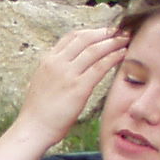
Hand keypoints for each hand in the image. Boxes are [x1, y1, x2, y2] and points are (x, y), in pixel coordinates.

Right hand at [11, 27, 129, 146]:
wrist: (33, 128)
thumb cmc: (38, 111)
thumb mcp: (42, 82)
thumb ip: (55, 71)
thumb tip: (67, 68)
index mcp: (48, 60)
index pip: (72, 37)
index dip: (91, 31)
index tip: (104, 32)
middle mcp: (57, 63)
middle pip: (85, 38)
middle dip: (105, 33)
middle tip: (120, 31)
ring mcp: (67, 74)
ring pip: (94, 49)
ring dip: (113, 42)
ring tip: (126, 40)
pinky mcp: (78, 87)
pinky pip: (100, 67)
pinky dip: (113, 57)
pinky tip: (123, 54)